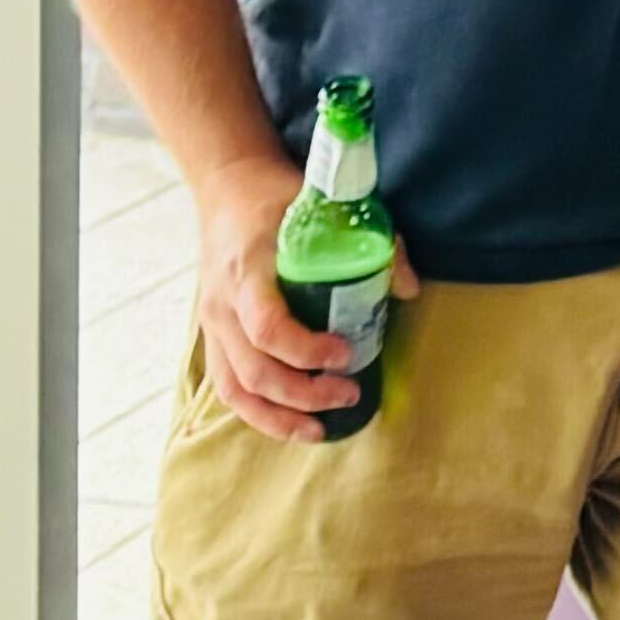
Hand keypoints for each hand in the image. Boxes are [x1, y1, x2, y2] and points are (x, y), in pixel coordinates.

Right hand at [190, 144, 411, 441]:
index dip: (305, 350)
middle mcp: (222, 303)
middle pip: (253, 369)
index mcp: (248, 271)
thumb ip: (373, 242)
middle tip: (349, 393)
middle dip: (303, 394)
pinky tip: (290, 424)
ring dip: (277, 417)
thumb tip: (408, 290)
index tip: (345, 354)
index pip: (266, 327)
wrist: (227, 189)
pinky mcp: (212, 335)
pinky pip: (227, 386)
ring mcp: (212, 323)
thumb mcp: (325, 207)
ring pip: (234, 389)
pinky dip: (257, 412)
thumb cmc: (280, 199)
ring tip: (320, 430)